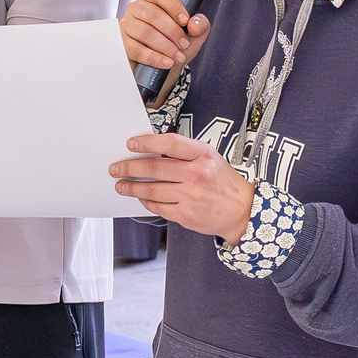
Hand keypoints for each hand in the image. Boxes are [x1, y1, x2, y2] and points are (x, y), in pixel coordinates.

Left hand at [110, 132, 255, 241]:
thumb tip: (152, 149)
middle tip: (116, 168)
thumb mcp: (210, 158)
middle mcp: (196, 174)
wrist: (242, 211)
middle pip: (154, 168)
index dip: (147, 142)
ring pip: (151, 190)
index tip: (131, 144)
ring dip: (131, 187)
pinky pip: (158, 206)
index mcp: (203, 156)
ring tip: (121, 185)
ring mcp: (190, 196)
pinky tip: (140, 197)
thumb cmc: (223, 182)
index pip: (170, 144)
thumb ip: (185, 153)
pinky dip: (146, 201)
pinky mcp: (185, 214)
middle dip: (129, 168)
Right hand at [121, 0, 207, 74]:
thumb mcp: (194, 33)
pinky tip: (166, 62)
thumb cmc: (176, 43)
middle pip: (152, 14)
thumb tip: (194, 23)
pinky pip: (136, 49)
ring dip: (164, 46)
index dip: (174, 6)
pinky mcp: (122, 42)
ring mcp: (127, 24)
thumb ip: (201, 25)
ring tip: (177, 56)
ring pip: (144, 32)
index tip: (185, 21)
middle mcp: (138, 8)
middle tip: (184, 44)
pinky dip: (154, 57)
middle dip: (171, 31)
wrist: (164, 65)